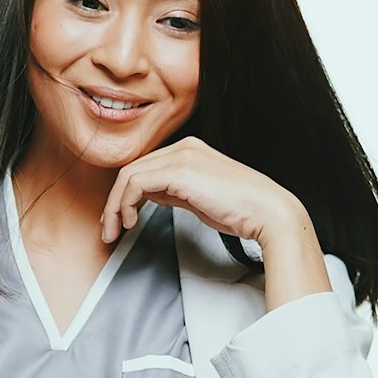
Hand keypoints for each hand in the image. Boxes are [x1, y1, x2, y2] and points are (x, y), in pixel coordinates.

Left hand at [100, 136, 297, 246]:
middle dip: (114, 202)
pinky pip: (136, 183)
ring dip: (115, 206)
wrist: (268, 213)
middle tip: (109, 230)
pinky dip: (125, 203)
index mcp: (189, 150)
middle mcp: (184, 147)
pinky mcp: (179, 170)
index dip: (125, 195)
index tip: (120, 220)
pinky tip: (131, 221)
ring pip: (128, 175)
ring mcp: (181, 155)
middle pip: (132, 169)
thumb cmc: (241, 211)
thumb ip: (172, 192)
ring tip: (116, 230)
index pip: (144, 168)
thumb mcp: (198, 199)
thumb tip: (147, 195)